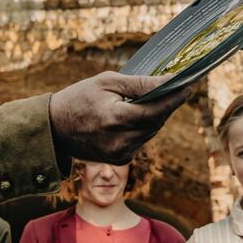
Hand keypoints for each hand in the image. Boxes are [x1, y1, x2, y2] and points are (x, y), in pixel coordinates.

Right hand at [49, 72, 190, 163]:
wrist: (54, 128)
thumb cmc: (79, 98)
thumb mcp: (106, 82)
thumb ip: (139, 84)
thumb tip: (167, 81)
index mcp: (115, 118)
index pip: (156, 109)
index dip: (174, 98)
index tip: (189, 85)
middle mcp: (120, 141)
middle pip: (157, 122)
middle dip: (168, 105)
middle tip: (179, 87)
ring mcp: (120, 154)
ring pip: (151, 132)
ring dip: (157, 116)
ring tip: (159, 99)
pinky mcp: (119, 160)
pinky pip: (141, 141)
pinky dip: (144, 127)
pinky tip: (139, 115)